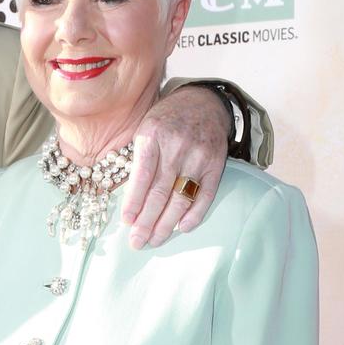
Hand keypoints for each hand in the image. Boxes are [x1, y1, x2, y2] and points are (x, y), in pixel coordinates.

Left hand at [120, 85, 228, 249]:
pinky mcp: (216, 164)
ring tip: (154, 240)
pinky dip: (194, 214)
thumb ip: (138, 160)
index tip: (127, 222)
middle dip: (147, 221)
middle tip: (137, 242)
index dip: (134, 201)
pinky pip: (205, 195)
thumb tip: (130, 202)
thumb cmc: (166, 121)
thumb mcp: (145, 129)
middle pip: (160, 191)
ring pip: (181, 197)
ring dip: (167, 223)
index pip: (142, 174)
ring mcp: (199, 156)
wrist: (203, 102)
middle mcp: (177, 146)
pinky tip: (182, 228)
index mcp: (153, 135)